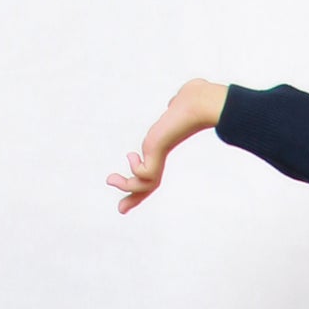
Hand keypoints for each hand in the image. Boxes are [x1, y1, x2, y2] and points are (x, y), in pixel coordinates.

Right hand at [108, 79, 228, 211]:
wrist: (198, 101)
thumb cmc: (194, 98)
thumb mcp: (178, 106)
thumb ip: (175, 108)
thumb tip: (175, 104)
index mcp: (164, 146)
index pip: (152, 169)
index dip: (140, 178)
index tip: (129, 185)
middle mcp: (162, 155)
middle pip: (149, 185)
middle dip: (134, 197)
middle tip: (121, 210)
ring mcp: (160, 155)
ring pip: (143, 183)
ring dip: (126, 186)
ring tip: (110, 179)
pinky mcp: (157, 153)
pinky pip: (142, 174)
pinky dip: (134, 169)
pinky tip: (132, 156)